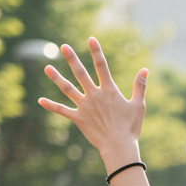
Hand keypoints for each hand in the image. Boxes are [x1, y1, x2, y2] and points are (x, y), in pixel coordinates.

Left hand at [38, 37, 148, 170]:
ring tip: (46, 67)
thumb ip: (140, 86)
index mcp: (109, 90)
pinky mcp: (78, 119)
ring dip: (56, 78)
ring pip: (67, 89)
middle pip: (80, 73)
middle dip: (72, 58)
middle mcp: (94, 95)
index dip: (96, 51)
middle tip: (63, 46)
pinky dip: (51, 105)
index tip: (90, 38)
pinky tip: (40, 100)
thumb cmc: (130, 127)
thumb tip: (145, 69)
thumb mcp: (139, 105)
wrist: (119, 146)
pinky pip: (62, 111)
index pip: (102, 65)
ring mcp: (84, 106)